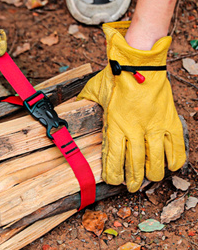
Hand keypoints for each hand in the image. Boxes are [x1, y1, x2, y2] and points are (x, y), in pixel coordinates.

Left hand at [78, 21, 185, 191]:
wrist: (139, 63)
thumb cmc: (115, 77)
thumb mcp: (93, 91)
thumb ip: (84, 103)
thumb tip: (72, 107)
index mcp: (115, 125)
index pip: (114, 158)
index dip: (114, 174)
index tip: (113, 181)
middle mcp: (135, 130)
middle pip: (136, 164)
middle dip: (133, 180)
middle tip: (131, 186)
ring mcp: (154, 126)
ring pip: (157, 160)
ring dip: (153, 174)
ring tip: (149, 179)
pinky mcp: (169, 120)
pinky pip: (176, 146)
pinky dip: (175, 158)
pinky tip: (171, 166)